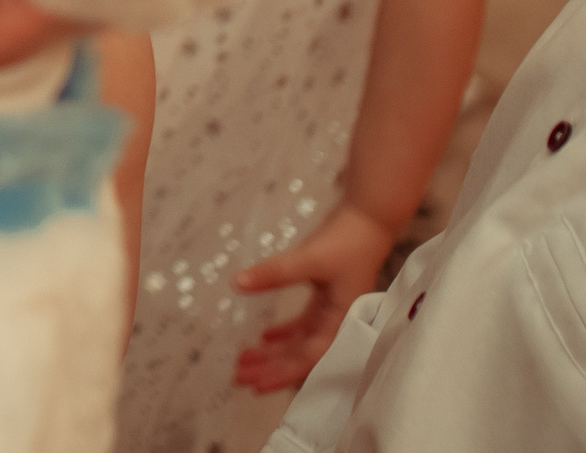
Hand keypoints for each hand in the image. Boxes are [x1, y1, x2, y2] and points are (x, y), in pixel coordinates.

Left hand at [232, 202, 396, 392]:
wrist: (368, 218)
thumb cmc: (344, 242)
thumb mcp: (307, 260)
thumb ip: (272, 274)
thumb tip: (236, 284)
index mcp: (339, 321)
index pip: (307, 358)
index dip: (282, 374)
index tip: (255, 386)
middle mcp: (337, 321)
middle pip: (301, 354)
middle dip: (270, 367)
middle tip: (238, 377)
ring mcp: (331, 309)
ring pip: (299, 340)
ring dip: (273, 351)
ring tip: (243, 359)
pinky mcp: (325, 295)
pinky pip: (303, 322)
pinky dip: (284, 331)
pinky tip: (264, 337)